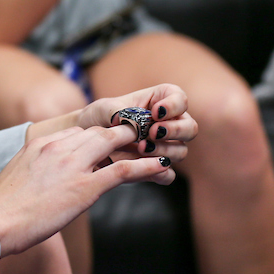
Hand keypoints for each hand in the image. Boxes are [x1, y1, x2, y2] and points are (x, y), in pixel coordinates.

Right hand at [0, 124, 173, 255]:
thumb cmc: (1, 208)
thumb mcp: (17, 175)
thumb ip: (34, 169)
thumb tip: (42, 180)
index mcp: (40, 143)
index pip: (77, 132)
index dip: (97, 137)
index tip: (109, 142)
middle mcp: (58, 146)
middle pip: (98, 132)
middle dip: (121, 134)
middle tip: (141, 138)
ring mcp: (72, 165)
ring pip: (114, 144)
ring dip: (137, 145)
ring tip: (156, 145)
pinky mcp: (85, 186)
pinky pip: (122, 170)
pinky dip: (145, 167)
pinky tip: (161, 166)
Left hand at [78, 84, 195, 163]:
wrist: (84, 139)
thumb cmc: (97, 117)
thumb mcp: (103, 109)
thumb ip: (120, 112)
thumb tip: (134, 125)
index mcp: (158, 102)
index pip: (179, 99)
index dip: (173, 105)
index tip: (155, 112)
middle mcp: (167, 124)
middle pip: (189, 127)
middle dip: (174, 130)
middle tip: (152, 132)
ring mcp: (164, 147)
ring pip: (181, 150)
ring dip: (164, 150)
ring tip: (141, 147)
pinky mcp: (155, 168)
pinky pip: (168, 174)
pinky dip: (161, 172)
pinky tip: (147, 168)